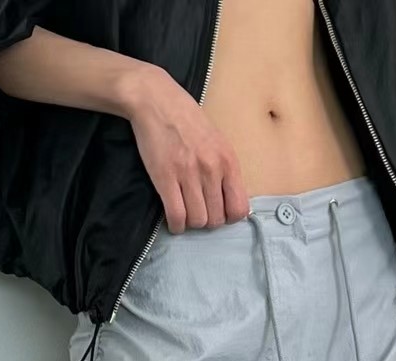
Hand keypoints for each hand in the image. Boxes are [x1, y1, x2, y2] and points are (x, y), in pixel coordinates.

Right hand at [122, 68, 249, 232]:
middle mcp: (212, 169)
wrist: (156, 101)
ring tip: (185, 212)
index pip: (239, 208)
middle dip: (207, 220)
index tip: (219, 212)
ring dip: (191, 222)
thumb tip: (230, 199)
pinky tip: (174, 221)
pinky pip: (177, 216)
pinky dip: (176, 225)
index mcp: (228, 160)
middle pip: (216, 219)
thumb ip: (224, 168)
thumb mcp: (217, 141)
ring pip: (198, 221)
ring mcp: (189, 174)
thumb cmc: (187, 119)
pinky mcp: (166, 178)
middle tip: (198, 211)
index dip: (229, 217)